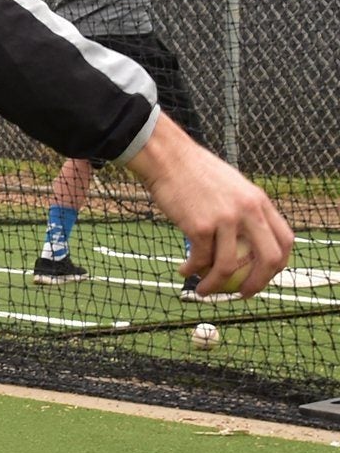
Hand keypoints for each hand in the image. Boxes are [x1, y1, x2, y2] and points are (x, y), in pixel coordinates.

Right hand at [126, 118, 292, 296]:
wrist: (167, 158)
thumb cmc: (194, 172)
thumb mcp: (232, 187)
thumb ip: (244, 210)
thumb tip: (246, 241)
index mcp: (259, 201)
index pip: (285, 240)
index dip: (279, 264)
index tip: (264, 276)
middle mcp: (248, 210)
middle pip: (268, 259)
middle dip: (258, 284)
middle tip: (242, 294)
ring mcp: (225, 218)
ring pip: (230, 266)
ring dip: (216, 284)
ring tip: (203, 289)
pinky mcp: (199, 225)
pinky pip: (200, 258)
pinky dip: (192, 269)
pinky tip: (184, 270)